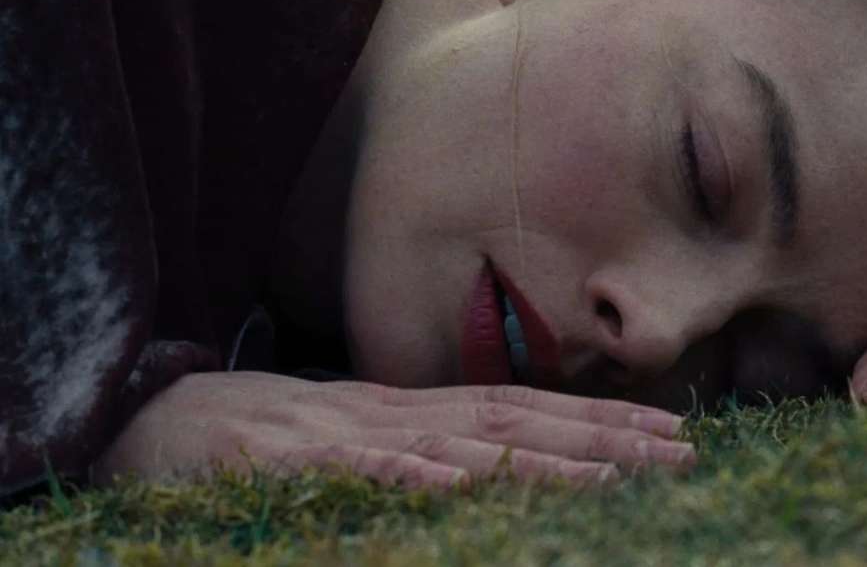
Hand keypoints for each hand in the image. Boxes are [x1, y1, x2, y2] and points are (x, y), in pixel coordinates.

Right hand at [93, 371, 694, 489]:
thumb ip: (419, 448)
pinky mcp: (298, 460)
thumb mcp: (354, 440)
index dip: (599, 417)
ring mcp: (353, 434)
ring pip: (463, 444)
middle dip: (604, 434)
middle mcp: (398, 414)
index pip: (524, 406)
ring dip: (544, 458)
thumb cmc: (261, 438)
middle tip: (683, 449)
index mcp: (413, 410)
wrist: (157, 421)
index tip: (670, 431)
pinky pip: (370, 470)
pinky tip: (469, 486)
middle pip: (517, 418)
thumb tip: (488, 466)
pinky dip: (422, 475)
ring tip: (620, 476)